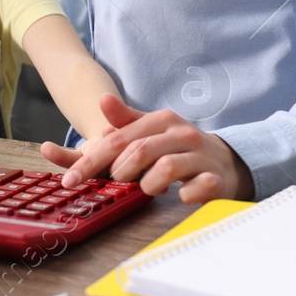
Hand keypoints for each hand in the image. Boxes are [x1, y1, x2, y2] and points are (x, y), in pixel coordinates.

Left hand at [40, 92, 253, 203]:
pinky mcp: (216, 179)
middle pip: (139, 151)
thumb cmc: (178, 147)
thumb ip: (125, 121)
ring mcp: (201, 156)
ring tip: (148, 188)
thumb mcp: (151, 131)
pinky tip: (180, 196)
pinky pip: (198, 187)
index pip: (118, 139)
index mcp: (162, 120)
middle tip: (118, 183)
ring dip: (148, 184)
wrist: (226, 162)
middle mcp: (182, 134)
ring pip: (166, 168)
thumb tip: (102, 99)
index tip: (69, 180)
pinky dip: (185, 195)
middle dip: (121, 172)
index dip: (91, 161)